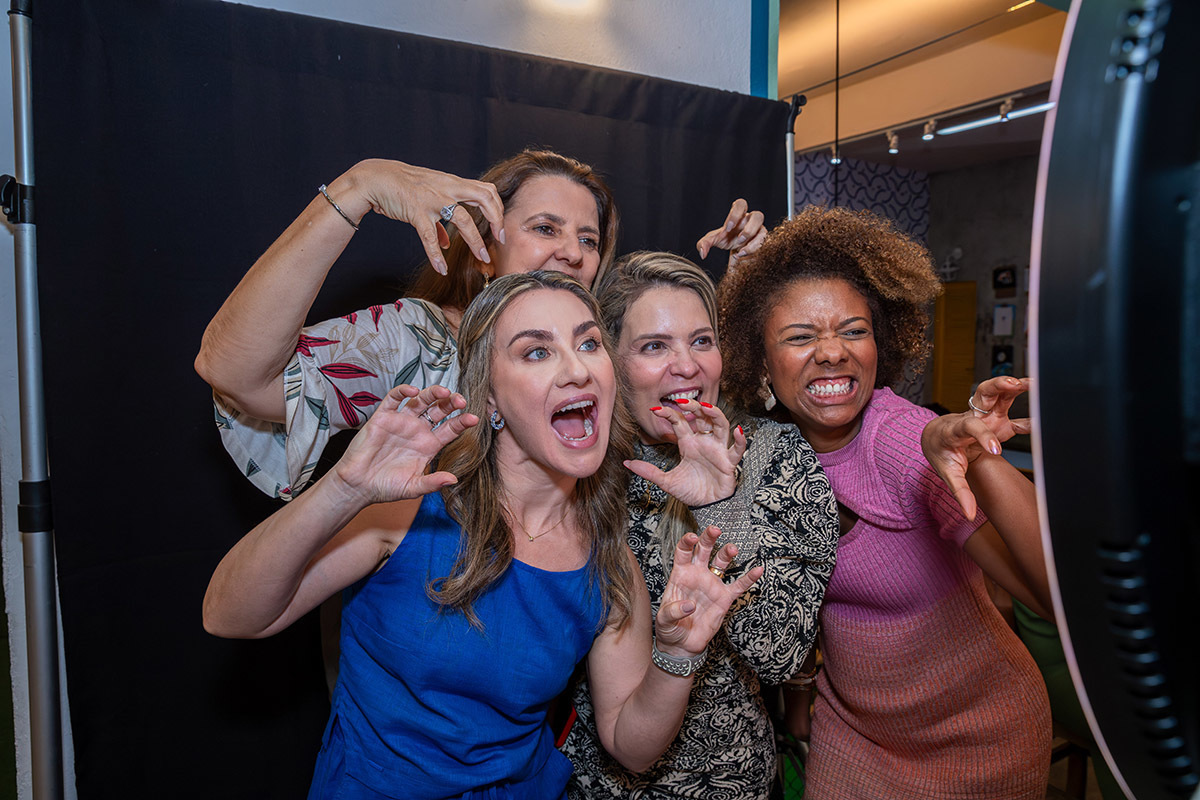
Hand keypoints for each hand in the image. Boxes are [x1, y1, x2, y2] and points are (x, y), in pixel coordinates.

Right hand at [332, 384, 478, 504]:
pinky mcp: (383, 417)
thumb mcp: (413, 488)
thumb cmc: (385, 487)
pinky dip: (403, 391)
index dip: (462, 422)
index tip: (474, 419)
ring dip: (432, 393)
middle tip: (461, 400)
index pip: (450, 429)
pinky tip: (413, 391)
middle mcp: (417, 431)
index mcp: (429, 445)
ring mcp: (401, 422)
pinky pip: (394, 399)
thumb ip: (432, 482)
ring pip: (421, 401)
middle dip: (451, 403)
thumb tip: (453, 479)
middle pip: (439, 410)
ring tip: (443, 392)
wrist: (358, 485)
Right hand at [349, 159, 505, 275]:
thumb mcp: (428, 195)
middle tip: (500, 240)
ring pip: (463, 219)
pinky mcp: (416, 211)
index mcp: (453, 183)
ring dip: (474, 240)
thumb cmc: (404, 186)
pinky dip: (436, 255)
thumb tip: (447, 242)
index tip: (500, 228)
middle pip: (484, 197)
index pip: (486, 190)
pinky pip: (430, 237)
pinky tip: (441, 269)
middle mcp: (447, 188)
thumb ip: (441, 219)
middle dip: (497, 219)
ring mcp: (433, 200)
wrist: (376, 178)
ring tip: (481, 257)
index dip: (497, 208)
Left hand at [624, 400, 746, 505]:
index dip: (670, 413)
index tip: (656, 409)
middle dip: (694, 406)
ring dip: (715, 414)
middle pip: (701, 417)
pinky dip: (740, 440)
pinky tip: (737, 431)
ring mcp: (717, 450)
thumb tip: (627, 463)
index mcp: (688, 443)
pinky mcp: (729, 462)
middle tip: (683, 401)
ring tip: (706, 407)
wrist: (707, 507)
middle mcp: (704, 442)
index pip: (679, 422)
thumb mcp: (666, 481)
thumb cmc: (690, 491)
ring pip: (720, 425)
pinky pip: (737, 449)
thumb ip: (649, 471)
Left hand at [654, 525, 762, 657]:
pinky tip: (758, 569)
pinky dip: (749, 578)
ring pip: (722, 563)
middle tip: (715, 529)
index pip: (684, 552)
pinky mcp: (724, 598)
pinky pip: (739, 586)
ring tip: (732, 548)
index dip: (687, 542)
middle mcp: (698, 575)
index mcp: (680, 575)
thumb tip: (689, 605)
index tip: (693, 537)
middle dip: (709, 538)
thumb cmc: (670, 627)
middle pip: (704, 550)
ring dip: (727, 553)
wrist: (683, 644)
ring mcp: (712, 585)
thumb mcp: (664, 620)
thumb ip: (673, 611)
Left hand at [696, 198, 764, 269]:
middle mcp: (750, 220)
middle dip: (748, 229)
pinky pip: (763, 244)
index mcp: (738, 214)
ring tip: (740, 251)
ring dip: (752, 242)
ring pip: (764, 231)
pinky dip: (753, 250)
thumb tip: (702, 253)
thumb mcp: (713, 240)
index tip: (727, 229)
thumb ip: (704, 244)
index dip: (735, 214)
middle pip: (758, 215)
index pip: (740, 205)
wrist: (736, 250)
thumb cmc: (726, 239)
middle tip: (738, 240)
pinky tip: (742, 255)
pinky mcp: (762, 241)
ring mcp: (759, 230)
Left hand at [922, 376, 1030, 518]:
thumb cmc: (940, 452)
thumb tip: (969, 515)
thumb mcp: (947, 473)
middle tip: (1013, 384)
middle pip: (982, 394)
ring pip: (998, 394)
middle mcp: (972, 416)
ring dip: (1015, 386)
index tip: (997, 449)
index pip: (970, 426)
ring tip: (1034, 383)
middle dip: (998, 386)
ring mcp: (985, 415)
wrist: (936, 437)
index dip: (984, 435)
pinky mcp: (997, 420)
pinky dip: (1029, 410)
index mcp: (956, 428)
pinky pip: (1014, 412)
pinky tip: (1046, 409)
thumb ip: (959, 492)